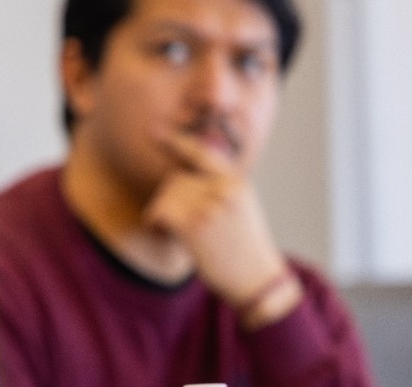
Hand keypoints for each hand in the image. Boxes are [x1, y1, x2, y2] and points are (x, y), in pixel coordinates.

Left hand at [144, 134, 299, 326]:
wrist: (257, 280)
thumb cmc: (245, 248)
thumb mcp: (241, 209)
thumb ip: (218, 189)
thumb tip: (183, 177)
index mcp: (237, 183)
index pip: (203, 154)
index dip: (177, 142)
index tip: (154, 131)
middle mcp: (225, 191)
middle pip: (176, 180)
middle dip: (171, 200)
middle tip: (178, 223)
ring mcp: (210, 207)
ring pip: (166, 195)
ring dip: (163, 213)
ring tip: (177, 232)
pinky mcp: (195, 226)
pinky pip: (159, 212)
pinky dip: (154, 222)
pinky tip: (162, 232)